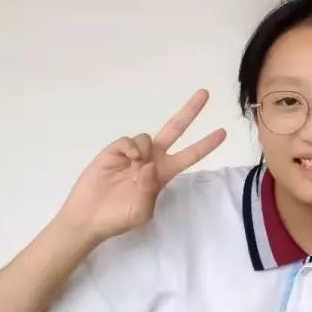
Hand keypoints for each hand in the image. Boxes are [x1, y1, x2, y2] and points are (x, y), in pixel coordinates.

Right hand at [57, 90, 226, 243]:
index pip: (190, 155)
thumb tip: (150, 165)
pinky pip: (129, 140)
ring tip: (136, 166)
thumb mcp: (142, 211)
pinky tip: (129, 158)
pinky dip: (131, 147)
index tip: (223, 132)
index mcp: (164, 174)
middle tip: (205, 92)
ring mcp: (133, 154)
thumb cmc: (118, 218)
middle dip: (190, 111)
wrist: (88, 218)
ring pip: (148, 137)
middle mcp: (152, 159)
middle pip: (175, 129)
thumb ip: (150, 190)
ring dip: (146, 149)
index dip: (206, 144)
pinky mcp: (114, 151)